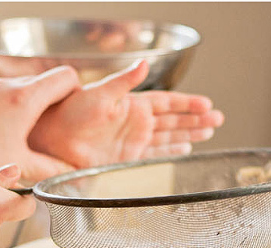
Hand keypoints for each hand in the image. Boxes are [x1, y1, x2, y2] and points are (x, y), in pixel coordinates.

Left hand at [0, 67, 80, 180]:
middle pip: (38, 83)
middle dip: (45, 104)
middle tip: (44, 131)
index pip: (64, 78)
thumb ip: (51, 168)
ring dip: (18, 107)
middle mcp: (4, 84)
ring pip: (11, 88)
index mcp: (24, 99)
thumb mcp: (20, 166)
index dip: (73, 92)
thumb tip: (73, 173)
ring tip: (12, 135)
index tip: (70, 109)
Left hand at [28, 60, 224, 168]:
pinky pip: (155, 155)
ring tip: (208, 132)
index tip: (207, 105)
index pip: (167, 103)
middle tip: (217, 119)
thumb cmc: (71, 112)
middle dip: (195, 119)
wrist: (53, 138)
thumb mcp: (100, 93)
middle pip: (173, 120)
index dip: (187, 104)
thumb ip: (124, 81)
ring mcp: (132, 140)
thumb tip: (144, 64)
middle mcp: (135, 122)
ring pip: (168, 137)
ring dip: (188, 134)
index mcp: (132, 104)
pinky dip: (170, 153)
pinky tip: (184, 150)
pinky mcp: (127, 158)